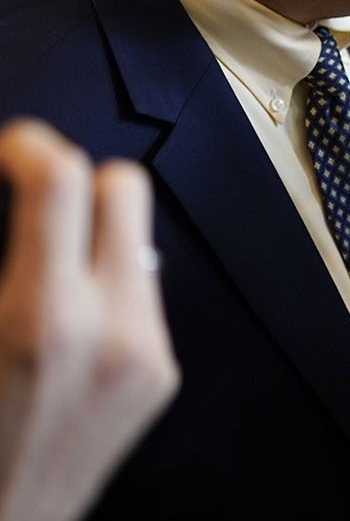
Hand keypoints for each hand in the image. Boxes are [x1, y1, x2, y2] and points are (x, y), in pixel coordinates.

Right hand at [0, 121, 177, 520]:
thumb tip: (8, 197)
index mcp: (44, 321)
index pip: (63, 181)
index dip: (28, 145)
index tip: (9, 149)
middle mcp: (112, 331)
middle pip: (124, 186)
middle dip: (74, 179)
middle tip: (30, 196)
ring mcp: (147, 353)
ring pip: (138, 238)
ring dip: (90, 237)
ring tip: (40, 269)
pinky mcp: (162, 374)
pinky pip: (141, 295)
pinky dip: (102, 289)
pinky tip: (62, 326)